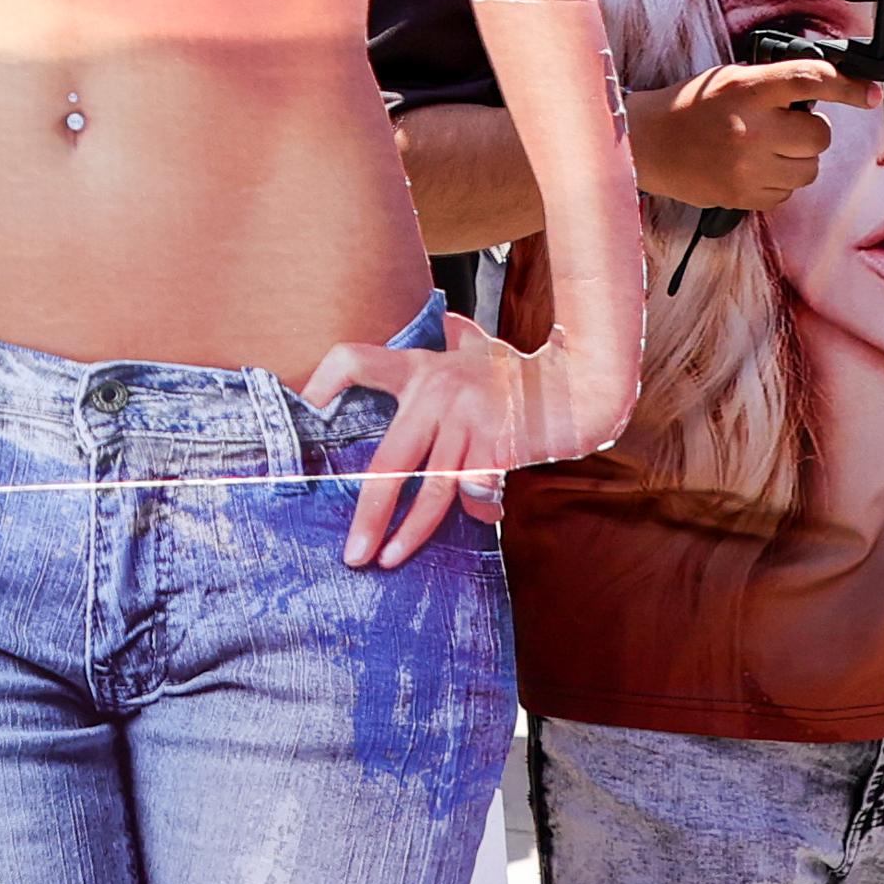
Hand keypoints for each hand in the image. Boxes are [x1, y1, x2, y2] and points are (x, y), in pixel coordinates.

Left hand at [302, 308, 636, 567]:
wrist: (578, 383)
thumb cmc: (515, 374)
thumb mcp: (473, 350)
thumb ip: (453, 342)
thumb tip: (445, 325)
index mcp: (422, 368)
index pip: (357, 360)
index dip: (325, 380)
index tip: (305, 408)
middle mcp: (439, 392)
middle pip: (390, 460)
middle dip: (370, 513)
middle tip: (352, 552)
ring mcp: (469, 421)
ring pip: (432, 489)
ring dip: (411, 531)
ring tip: (389, 558)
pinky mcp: (498, 447)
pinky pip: (474, 494)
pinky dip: (476, 511)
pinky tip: (482, 515)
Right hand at [626, 52, 877, 210]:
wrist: (644, 144)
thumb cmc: (689, 107)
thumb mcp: (729, 80)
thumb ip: (774, 85)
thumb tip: (826, 89)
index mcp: (746, 89)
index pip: (811, 80)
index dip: (848, 87)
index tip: (869, 94)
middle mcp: (751, 128)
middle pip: (819, 135)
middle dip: (809, 132)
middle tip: (784, 127)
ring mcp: (748, 166)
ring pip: (810, 168)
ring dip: (796, 159)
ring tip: (764, 150)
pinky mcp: (743, 196)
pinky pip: (787, 192)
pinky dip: (777, 181)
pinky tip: (750, 169)